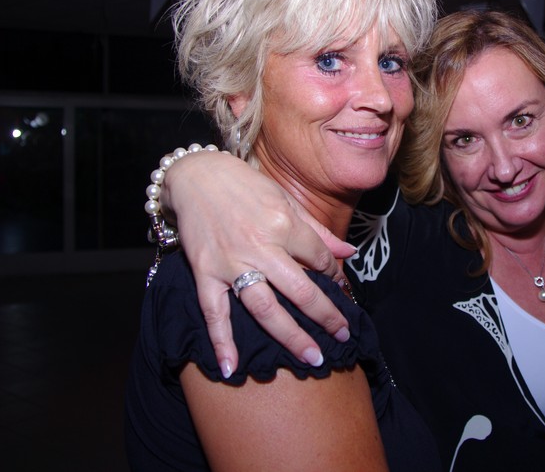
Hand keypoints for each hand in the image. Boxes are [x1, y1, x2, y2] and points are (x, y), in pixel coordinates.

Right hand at [162, 151, 354, 376]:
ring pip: (265, 309)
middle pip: (301, 291)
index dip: (334, 276)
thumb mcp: (285, 199)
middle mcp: (260, 246)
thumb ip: (316, 230)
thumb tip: (348, 252)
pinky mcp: (205, 273)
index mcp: (283, 224)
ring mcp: (231, 263)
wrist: (196, 175)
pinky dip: (222, 342)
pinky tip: (232, 367)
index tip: (341, 289)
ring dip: (291, 336)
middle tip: (342, 336)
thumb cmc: (245, 186)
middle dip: (326, 317)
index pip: (318, 260)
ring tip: (312, 358)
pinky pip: (214, 313)